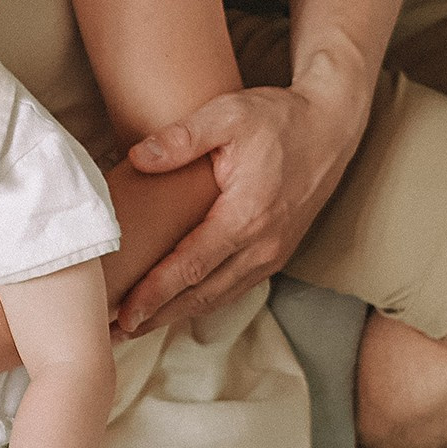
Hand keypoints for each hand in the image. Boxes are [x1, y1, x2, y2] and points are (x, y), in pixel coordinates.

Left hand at [117, 80, 365, 335]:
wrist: (330, 126)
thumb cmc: (278, 118)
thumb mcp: (227, 115)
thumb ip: (181, 138)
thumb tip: (137, 158)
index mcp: (246, 216)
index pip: (190, 267)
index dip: (154, 294)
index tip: (123, 313)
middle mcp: (262, 244)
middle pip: (202, 294)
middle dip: (157, 316)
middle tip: (116, 333)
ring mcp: (273, 252)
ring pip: (219, 296)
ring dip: (178, 314)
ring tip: (139, 326)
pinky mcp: (278, 251)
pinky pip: (236, 286)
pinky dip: (204, 300)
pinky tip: (180, 304)